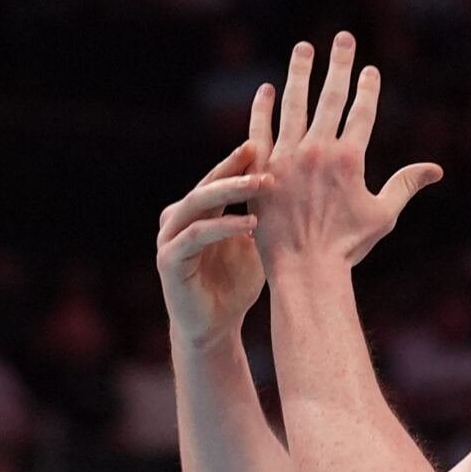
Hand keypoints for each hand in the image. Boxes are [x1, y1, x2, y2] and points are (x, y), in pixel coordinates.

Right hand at [157, 130, 272, 348]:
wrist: (214, 330)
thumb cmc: (236, 287)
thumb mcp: (256, 245)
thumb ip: (264, 216)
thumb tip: (302, 186)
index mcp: (197, 211)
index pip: (219, 177)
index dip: (240, 160)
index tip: (269, 141)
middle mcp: (178, 218)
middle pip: (207, 183)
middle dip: (236, 167)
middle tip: (262, 150)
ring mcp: (169, 237)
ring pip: (198, 202)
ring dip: (231, 191)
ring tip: (263, 183)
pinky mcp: (168, 259)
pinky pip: (196, 235)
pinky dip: (223, 227)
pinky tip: (250, 224)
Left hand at [251, 33, 441, 271]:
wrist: (304, 269)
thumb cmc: (345, 247)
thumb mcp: (382, 215)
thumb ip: (406, 185)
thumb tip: (436, 169)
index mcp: (350, 158)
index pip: (362, 111)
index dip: (367, 88)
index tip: (369, 70)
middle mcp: (319, 150)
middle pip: (331, 96)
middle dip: (339, 64)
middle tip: (342, 38)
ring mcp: (288, 156)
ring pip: (294, 103)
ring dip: (299, 72)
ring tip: (303, 49)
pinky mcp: (263, 168)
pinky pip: (261, 129)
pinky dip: (263, 107)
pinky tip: (266, 89)